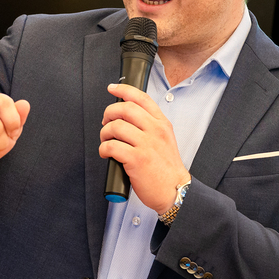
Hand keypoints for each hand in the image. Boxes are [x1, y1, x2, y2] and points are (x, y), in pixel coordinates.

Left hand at [99, 83, 189, 213]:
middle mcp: (155, 130)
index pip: (141, 98)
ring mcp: (146, 144)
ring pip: (115, 126)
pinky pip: (111, 146)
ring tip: (106, 141)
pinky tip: (106, 153)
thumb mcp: (165, 139)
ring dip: (104, 133)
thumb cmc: (166, 167)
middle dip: (108, 113)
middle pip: (124, 109)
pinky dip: (103, 148)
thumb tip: (126, 116)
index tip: (112, 88)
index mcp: (162, 123)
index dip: (123, 89)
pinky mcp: (137, 159)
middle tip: (105, 123)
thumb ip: (150, 125)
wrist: (174, 190)